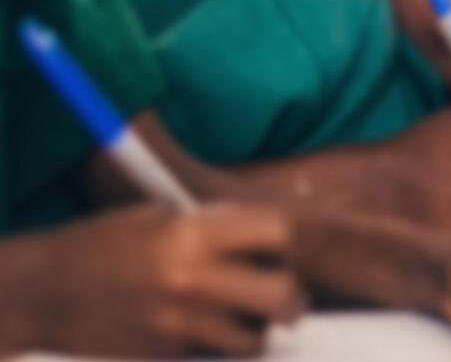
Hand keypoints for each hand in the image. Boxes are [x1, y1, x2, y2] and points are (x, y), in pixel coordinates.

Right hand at [0, 203, 302, 357]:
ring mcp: (179, 324)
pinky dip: (224, 346)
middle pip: (282, 294)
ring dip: (260, 328)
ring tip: (248, 316)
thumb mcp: (158, 216)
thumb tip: (265, 233)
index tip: (278, 247)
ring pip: (256, 338)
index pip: (277, 233)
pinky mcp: (166, 356)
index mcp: (191, 233)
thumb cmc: (103, 243)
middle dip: (292, 295)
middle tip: (285, 294)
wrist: (44, 292)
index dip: (285, 241)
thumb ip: (212, 225)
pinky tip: (213, 331)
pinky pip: (218, 355)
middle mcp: (191, 279)